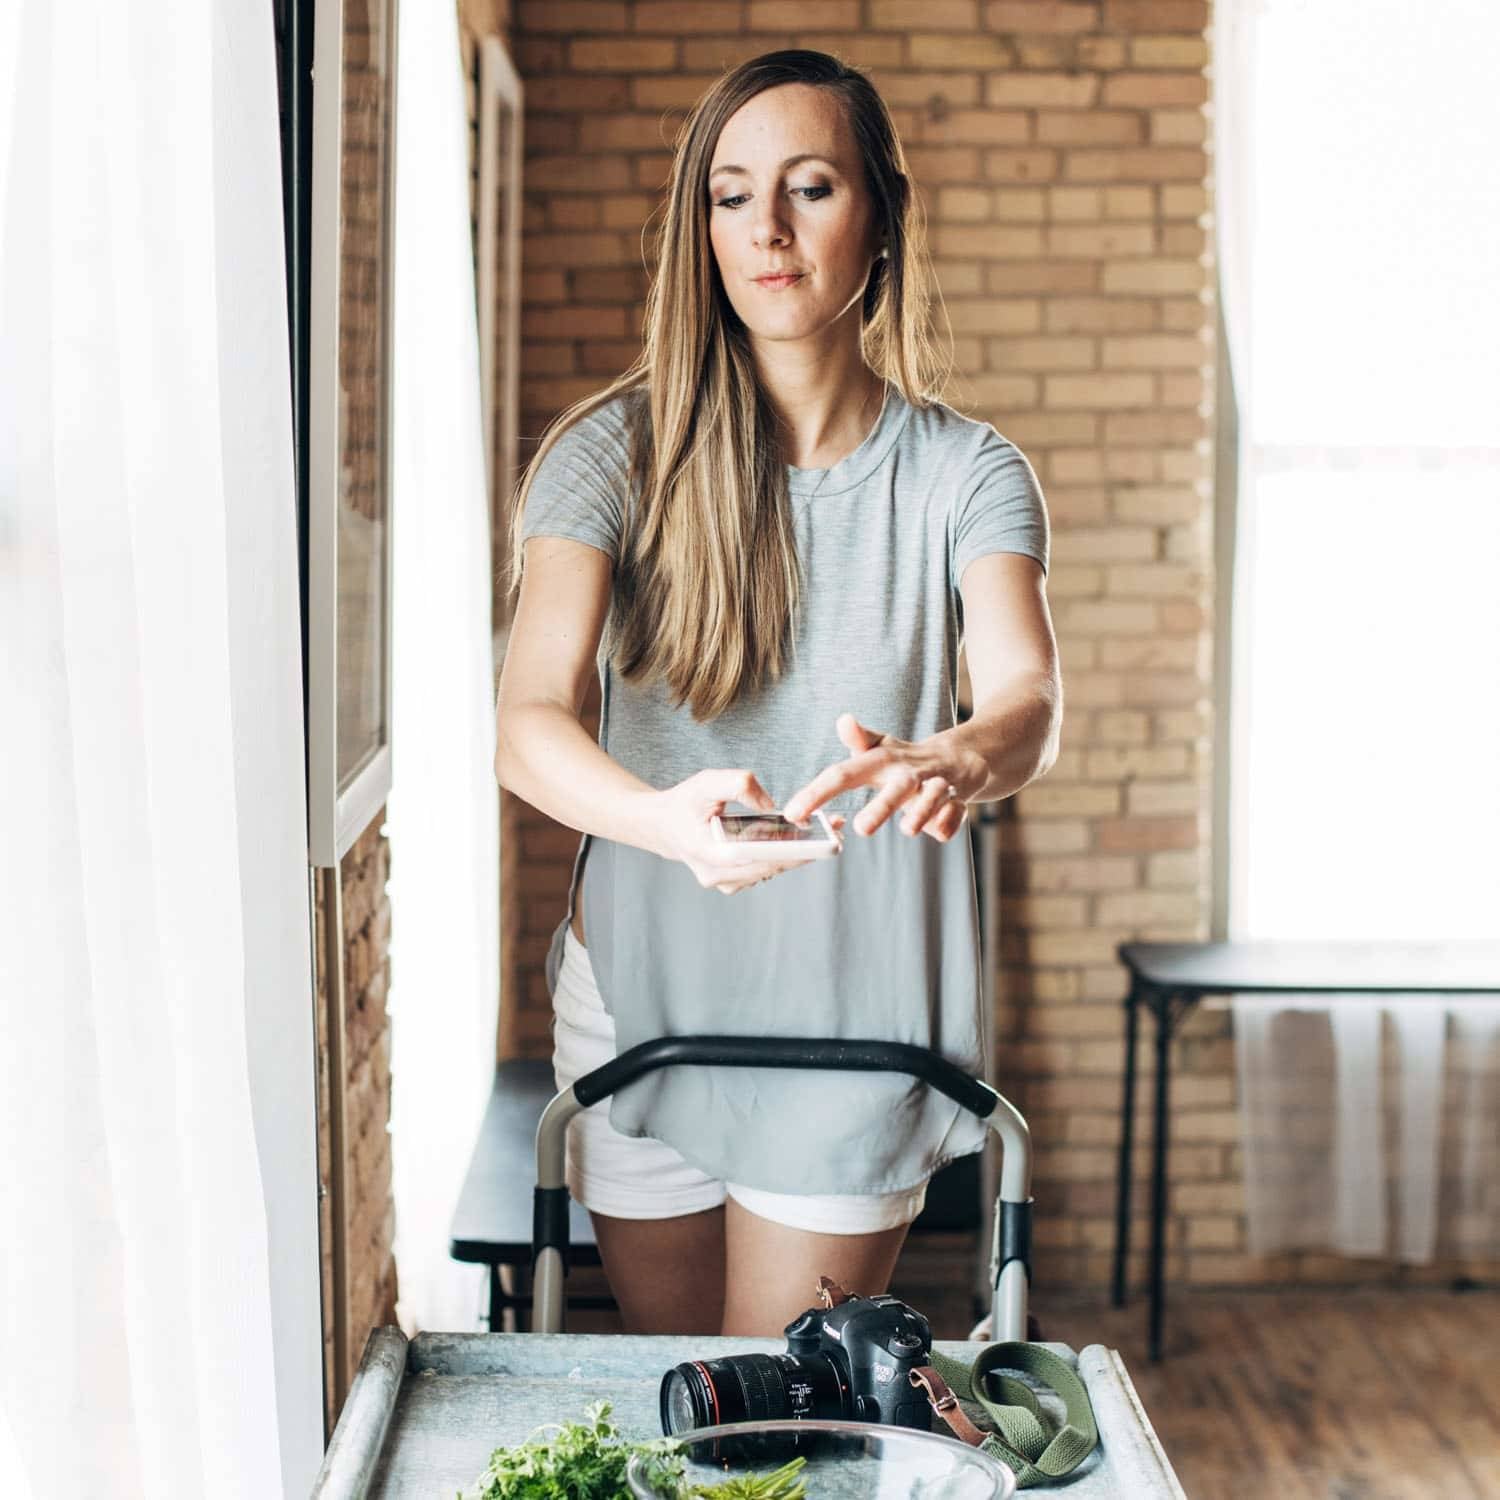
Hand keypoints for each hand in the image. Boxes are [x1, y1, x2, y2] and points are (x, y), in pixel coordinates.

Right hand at [651, 769, 845, 894]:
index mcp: (709, 855)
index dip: (787, 852)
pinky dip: (786, 855)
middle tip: (836, 835)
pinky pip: (765, 869)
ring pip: (770, 870)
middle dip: (804, 851)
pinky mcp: (735, 880)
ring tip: (829, 833)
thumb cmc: (685, 802)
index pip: (755, 858)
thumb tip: (770, 804)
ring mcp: (727, 882)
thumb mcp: (706, 783)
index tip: (816, 843)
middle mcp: (718, 876)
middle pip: (769, 867)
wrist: (664, 825)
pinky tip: (807, 839)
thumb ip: (738, 784)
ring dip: (799, 854)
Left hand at [782, 713, 982, 842]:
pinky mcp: (959, 798)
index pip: (845, 774)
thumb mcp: (879, 748)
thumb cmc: (906, 760)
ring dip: (922, 811)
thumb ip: (858, 740)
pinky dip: (949, 821)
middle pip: (896, 787)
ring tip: (908, 829)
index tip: (793, 812)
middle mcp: (909, 772)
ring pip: (933, 796)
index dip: (818, 792)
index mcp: (882, 761)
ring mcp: (936, 784)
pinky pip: (956, 812)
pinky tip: (939, 832)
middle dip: (882, 806)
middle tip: (862, 828)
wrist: (962, 758)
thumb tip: (843, 720)